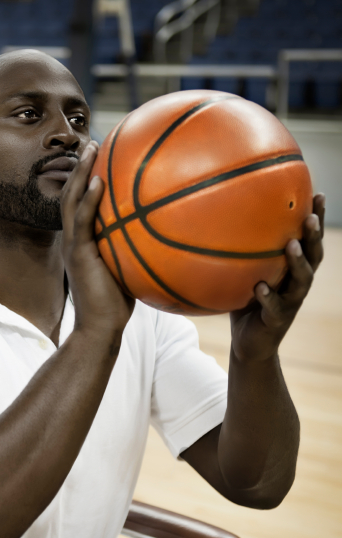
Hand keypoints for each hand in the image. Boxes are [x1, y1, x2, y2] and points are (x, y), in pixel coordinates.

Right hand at [61, 141, 134, 339]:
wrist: (101, 328)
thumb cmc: (119, 305)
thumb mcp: (131, 269)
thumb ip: (138, 249)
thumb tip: (167, 235)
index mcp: (85, 240)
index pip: (83, 203)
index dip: (88, 178)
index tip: (102, 156)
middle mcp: (75, 239)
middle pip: (73, 194)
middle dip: (81, 166)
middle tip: (93, 142)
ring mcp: (73, 246)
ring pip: (71, 201)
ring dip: (80, 173)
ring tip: (91, 149)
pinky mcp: (77, 255)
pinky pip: (81, 223)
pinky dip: (87, 201)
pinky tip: (97, 183)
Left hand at [230, 194, 324, 362]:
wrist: (249, 344)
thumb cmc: (246, 303)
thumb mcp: (245, 274)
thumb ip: (242, 253)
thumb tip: (220, 219)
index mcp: (293, 270)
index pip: (309, 240)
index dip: (316, 218)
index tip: (317, 194)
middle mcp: (297, 284)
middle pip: (314, 256)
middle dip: (314, 236)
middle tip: (310, 216)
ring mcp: (290, 303)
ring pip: (302, 281)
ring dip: (298, 262)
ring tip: (291, 245)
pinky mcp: (277, 320)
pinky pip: (275, 307)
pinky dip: (268, 296)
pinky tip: (260, 287)